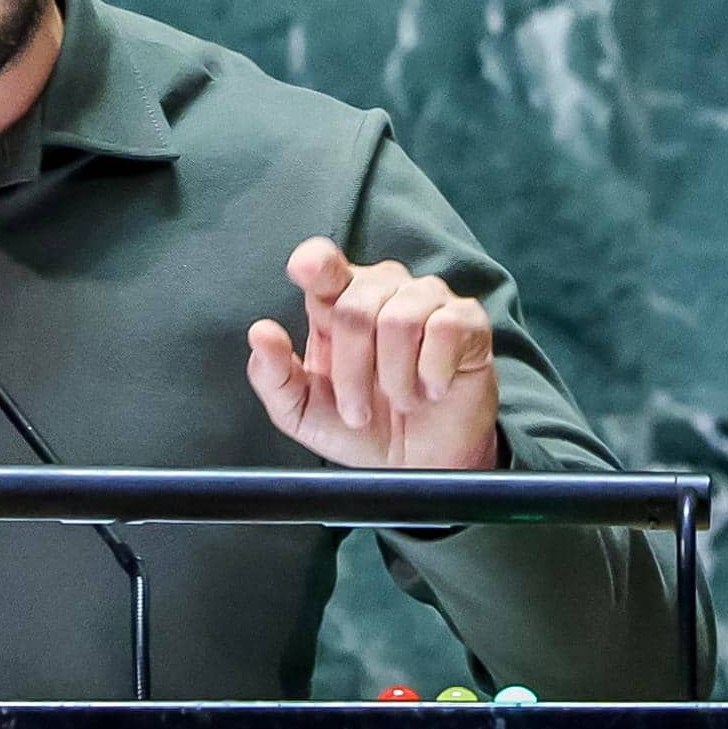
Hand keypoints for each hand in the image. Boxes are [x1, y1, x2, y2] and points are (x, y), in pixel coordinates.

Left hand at [246, 238, 499, 470]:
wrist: (417, 465)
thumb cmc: (361, 429)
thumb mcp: (303, 412)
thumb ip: (274, 376)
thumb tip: (261, 332)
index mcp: (337, 304)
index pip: (324, 264)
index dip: (316, 263)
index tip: (306, 271)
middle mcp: (381, 291)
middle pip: (355, 307)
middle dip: (352, 371)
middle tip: (358, 413)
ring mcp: (426, 300)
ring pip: (400, 319)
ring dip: (395, 377)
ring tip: (401, 401)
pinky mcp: (466, 320)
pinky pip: (445, 328)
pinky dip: (432, 372)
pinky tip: (433, 390)